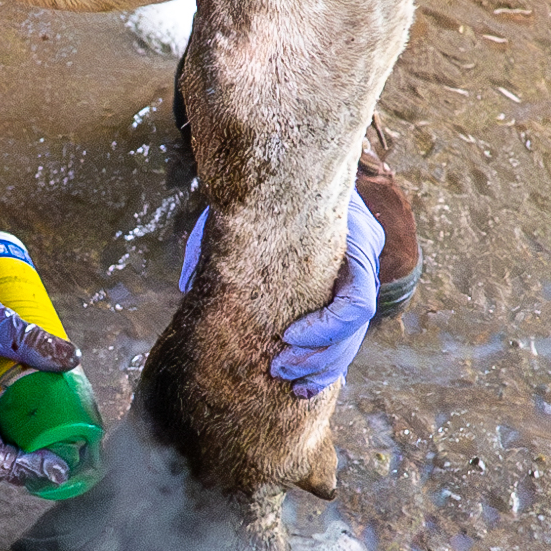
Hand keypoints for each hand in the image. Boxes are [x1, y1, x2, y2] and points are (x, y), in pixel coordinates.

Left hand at [179, 192, 381, 400]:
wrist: (295, 162)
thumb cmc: (270, 183)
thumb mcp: (246, 202)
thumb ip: (220, 237)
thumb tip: (187, 284)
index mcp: (355, 236)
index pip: (358, 298)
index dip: (326, 327)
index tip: (284, 336)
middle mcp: (363, 261)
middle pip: (357, 328)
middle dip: (320, 357)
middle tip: (278, 369)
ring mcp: (358, 277)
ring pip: (353, 339)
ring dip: (323, 368)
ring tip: (293, 387)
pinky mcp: (343, 291)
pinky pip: (343, 336)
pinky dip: (325, 363)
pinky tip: (304, 385)